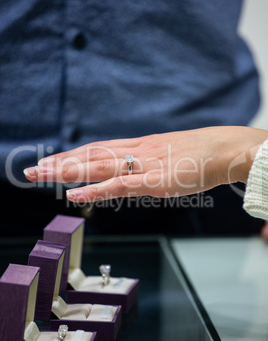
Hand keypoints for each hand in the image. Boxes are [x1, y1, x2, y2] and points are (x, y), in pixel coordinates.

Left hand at [23, 126, 267, 202]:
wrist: (226, 149)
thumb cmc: (202, 152)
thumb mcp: (170, 154)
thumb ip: (150, 162)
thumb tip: (137, 170)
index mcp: (139, 146)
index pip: (97, 149)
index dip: (72, 155)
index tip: (52, 160)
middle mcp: (136, 151)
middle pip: (90, 155)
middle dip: (58, 162)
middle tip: (32, 170)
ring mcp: (144, 165)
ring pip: (97, 166)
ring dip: (66, 171)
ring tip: (39, 175)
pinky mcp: (155, 181)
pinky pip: (119, 185)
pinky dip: (95, 190)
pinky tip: (74, 194)